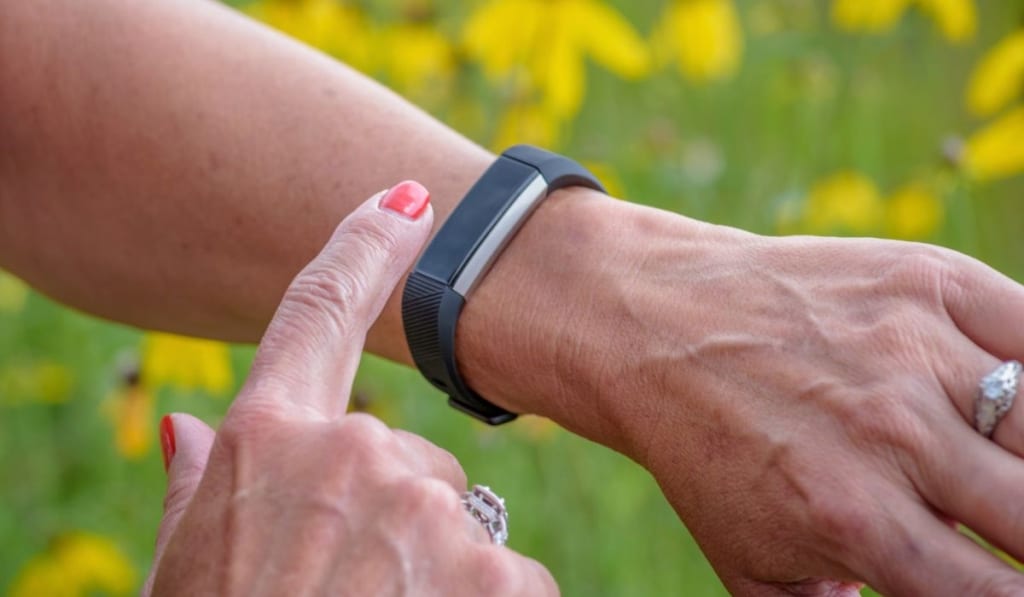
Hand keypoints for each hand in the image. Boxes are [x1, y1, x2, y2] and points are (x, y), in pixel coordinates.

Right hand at [143, 184, 556, 596]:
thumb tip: (186, 427)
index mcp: (269, 443)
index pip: (320, 310)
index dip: (366, 245)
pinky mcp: (495, 570)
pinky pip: (506, 573)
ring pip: (457, 520)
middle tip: (348, 589)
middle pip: (408, 453)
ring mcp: (427, 512)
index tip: (410, 200)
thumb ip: (195, 496)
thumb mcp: (185, 576)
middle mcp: (352, 456)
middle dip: (392, 512)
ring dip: (435, 570)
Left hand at [458, 191, 1023, 595]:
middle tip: (996, 516)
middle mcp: (891, 432)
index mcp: (853, 516)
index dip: (1014, 592)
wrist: (652, 325)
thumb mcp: (754, 566)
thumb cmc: (706, 452)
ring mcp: (912, 348)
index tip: (1003, 575)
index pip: (996, 593)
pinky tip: (1016, 395)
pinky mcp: (924, 280)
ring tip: (997, 464)